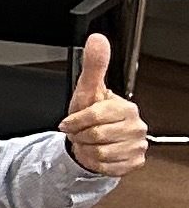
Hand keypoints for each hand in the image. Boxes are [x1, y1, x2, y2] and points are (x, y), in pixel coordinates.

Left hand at [64, 35, 147, 176]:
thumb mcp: (86, 90)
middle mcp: (136, 127)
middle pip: (96, 135)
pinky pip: (106, 167)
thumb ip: (93, 66)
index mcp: (126, 108)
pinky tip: (95, 152)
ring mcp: (137, 146)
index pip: (94, 117)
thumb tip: (97, 39)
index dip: (76, 121)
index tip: (69, 122)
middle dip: (80, 135)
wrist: (92, 138)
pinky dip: (94, 162)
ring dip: (85, 149)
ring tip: (88, 141)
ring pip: (100, 153)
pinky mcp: (134, 163)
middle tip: (80, 132)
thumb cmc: (89, 113)